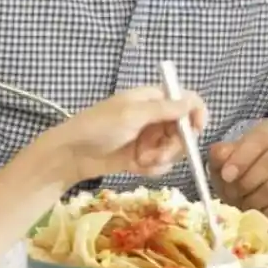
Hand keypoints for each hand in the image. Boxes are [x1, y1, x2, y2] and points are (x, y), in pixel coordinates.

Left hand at [47, 86, 207, 184]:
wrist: (71, 154)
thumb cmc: (99, 126)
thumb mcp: (132, 114)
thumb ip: (165, 109)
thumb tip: (192, 103)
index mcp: (154, 99)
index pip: (188, 101)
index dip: (196, 114)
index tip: (195, 132)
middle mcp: (156, 117)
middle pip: (184, 130)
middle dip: (175, 145)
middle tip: (157, 154)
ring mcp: (150, 138)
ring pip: (174, 150)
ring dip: (162, 158)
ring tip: (141, 161)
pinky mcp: (143, 156)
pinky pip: (161, 164)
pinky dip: (153, 168)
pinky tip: (137, 168)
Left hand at [209, 119, 267, 231]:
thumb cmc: (246, 174)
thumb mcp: (228, 162)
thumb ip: (221, 155)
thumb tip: (221, 155)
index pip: (262, 137)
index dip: (243, 156)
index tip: (227, 175)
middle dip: (248, 181)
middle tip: (234, 195)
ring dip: (256, 200)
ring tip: (245, 205)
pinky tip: (260, 213)